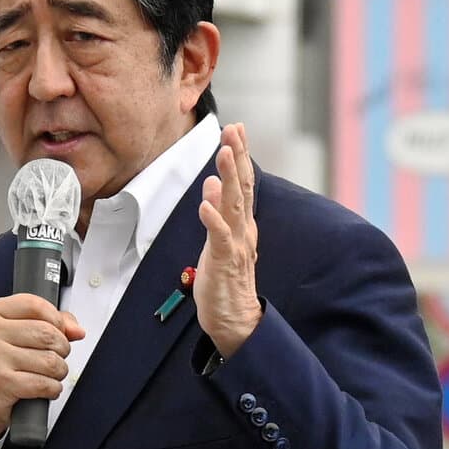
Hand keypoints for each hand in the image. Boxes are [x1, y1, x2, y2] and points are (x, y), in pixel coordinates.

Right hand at [0, 295, 85, 446]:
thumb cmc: (1, 369)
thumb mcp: (18, 337)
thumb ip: (50, 324)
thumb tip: (77, 330)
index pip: (35, 305)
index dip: (57, 320)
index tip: (58, 333)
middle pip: (48, 333)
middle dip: (61, 350)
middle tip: (53, 359)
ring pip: (50, 360)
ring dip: (58, 372)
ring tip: (47, 375)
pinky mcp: (1, 382)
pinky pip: (44, 383)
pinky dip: (52, 389)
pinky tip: (43, 389)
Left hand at [195, 122, 261, 357]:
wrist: (236, 320)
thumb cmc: (225, 281)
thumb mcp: (221, 241)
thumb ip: (219, 212)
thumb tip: (214, 182)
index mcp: (242, 224)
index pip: (243, 184)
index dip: (241, 155)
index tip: (237, 128)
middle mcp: (243, 231)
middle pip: (242, 188)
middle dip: (238, 157)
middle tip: (234, 129)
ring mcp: (235, 246)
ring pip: (234, 207)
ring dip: (229, 179)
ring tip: (224, 154)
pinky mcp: (224, 263)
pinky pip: (219, 239)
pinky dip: (213, 220)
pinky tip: (206, 204)